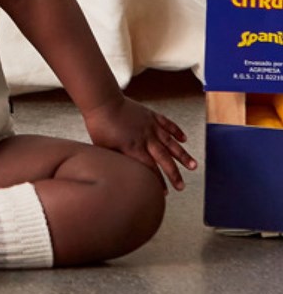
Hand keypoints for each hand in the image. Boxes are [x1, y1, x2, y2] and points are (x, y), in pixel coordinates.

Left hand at [82, 95, 196, 191]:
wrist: (103, 102)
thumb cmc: (99, 125)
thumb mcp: (104, 148)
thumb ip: (117, 160)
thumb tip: (122, 173)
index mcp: (133, 148)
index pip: (149, 169)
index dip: (158, 181)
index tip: (164, 192)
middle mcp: (145, 138)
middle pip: (164, 159)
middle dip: (174, 174)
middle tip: (182, 186)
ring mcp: (150, 126)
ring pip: (170, 143)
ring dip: (183, 155)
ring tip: (193, 166)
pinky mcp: (151, 115)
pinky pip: (167, 124)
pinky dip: (176, 131)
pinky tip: (184, 139)